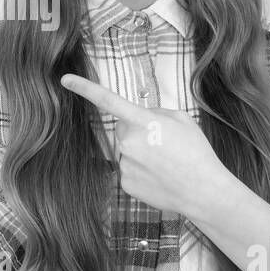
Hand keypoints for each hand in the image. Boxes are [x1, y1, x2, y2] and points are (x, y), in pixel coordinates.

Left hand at [58, 73, 237, 220]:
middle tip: (163, 143)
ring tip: (165, 162)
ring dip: (140, 152)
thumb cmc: (196, 152)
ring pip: (125, 150)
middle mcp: (128, 142)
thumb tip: (141, 116)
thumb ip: (155, 112)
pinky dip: (141, 170)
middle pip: (122, 129)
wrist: (203, 191)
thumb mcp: (181, 119)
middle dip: (137, 131)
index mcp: (142, 122)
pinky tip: (159, 176)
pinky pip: (128, 169)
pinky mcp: (124, 183)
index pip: (107, 100)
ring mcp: (124, 164)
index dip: (84, 88)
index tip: (66, 80)